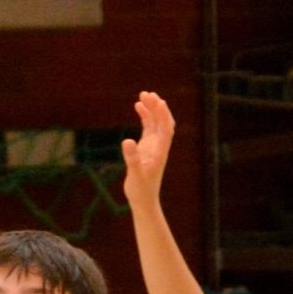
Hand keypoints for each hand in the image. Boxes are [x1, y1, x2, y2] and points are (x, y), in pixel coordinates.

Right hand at [120, 90, 177, 207]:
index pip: (166, 129)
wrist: (143, 199)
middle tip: (148, 93)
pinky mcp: (147, 147)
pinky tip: (138, 106)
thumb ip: (132, 158)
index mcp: (160, 151)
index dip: (163, 115)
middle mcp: (159, 146)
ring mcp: (154, 145)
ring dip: (151, 109)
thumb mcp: (135, 175)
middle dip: (158, 107)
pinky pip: (148, 128)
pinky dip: (145, 116)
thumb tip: (126, 140)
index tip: (157, 101)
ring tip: (143, 95)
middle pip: (163, 122)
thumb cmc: (141, 189)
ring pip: (156, 123)